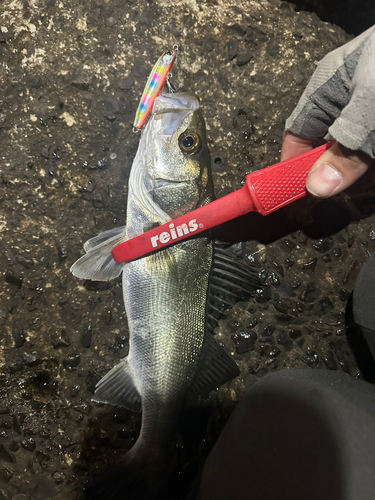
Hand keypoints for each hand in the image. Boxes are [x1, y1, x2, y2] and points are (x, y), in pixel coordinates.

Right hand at [281, 26, 374, 197]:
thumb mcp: (369, 112)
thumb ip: (345, 152)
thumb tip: (317, 187)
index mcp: (329, 88)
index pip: (298, 132)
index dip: (295, 163)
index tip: (301, 192)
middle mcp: (350, 102)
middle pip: (332, 150)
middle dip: (345, 170)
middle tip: (361, 180)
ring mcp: (373, 116)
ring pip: (362, 156)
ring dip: (370, 172)